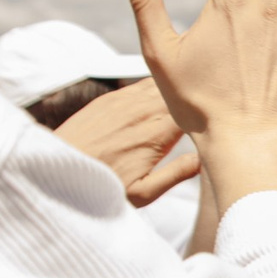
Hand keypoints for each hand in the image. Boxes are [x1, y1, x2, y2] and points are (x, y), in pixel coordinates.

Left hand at [52, 78, 201, 206]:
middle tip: (215, 92)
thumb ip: (178, 174)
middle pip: (180, 92)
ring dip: (175, 87)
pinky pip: (140, 84)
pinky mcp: (109, 99)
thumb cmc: (101, 187)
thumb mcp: (144, 193)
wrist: (53, 170)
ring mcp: (124, 101)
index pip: (194, 110)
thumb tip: (206, 160)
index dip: (210, 107)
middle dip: (195, 91)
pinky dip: (155, 86)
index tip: (223, 109)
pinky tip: (163, 92)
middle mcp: (142, 111)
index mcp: (156, 134)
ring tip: (192, 88)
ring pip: (161, 84)